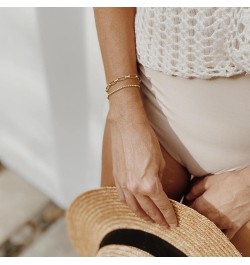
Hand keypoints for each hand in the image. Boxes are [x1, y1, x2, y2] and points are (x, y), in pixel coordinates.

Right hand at [108, 110, 176, 227]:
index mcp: (150, 184)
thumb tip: (158, 188)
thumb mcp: (160, 161)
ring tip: (150, 221)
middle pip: (149, 210)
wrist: (127, 127)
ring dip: (143, 216)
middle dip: (158, 219)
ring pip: (134, 207)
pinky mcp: (116, 179)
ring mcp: (124, 185)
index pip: (162, 206)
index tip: (173, 223)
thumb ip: (159, 179)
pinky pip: (123, 198)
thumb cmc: (146, 141)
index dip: (169, 216)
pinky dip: (130, 206)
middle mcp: (135, 188)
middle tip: (164, 225)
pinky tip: (134, 208)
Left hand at [185, 167, 249, 238]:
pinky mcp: (234, 227)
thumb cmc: (229, 182)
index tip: (182, 209)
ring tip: (200, 224)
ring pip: (208, 231)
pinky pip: (224, 237)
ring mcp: (223, 224)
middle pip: (196, 223)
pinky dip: (219, 236)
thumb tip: (187, 196)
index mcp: (202, 206)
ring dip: (203, 228)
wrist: (249, 186)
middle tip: (190, 216)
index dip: (184, 210)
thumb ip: (195, 189)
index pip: (187, 212)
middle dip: (192, 220)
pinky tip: (215, 233)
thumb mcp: (208, 181)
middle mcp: (210, 218)